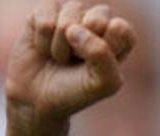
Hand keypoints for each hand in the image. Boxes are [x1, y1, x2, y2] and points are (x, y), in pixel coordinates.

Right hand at [5, 0, 135, 130]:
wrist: (38, 99)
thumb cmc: (76, 91)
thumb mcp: (104, 82)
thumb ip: (102, 54)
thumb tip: (73, 29)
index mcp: (118, 36)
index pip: (121, 28)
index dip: (108, 48)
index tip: (97, 66)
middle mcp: (95, 20)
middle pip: (98, 17)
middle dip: (84, 47)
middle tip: (77, 61)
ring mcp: (69, 13)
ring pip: (68, 19)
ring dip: (61, 47)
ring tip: (60, 58)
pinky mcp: (43, 12)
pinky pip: (44, 20)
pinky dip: (42, 42)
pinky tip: (43, 49)